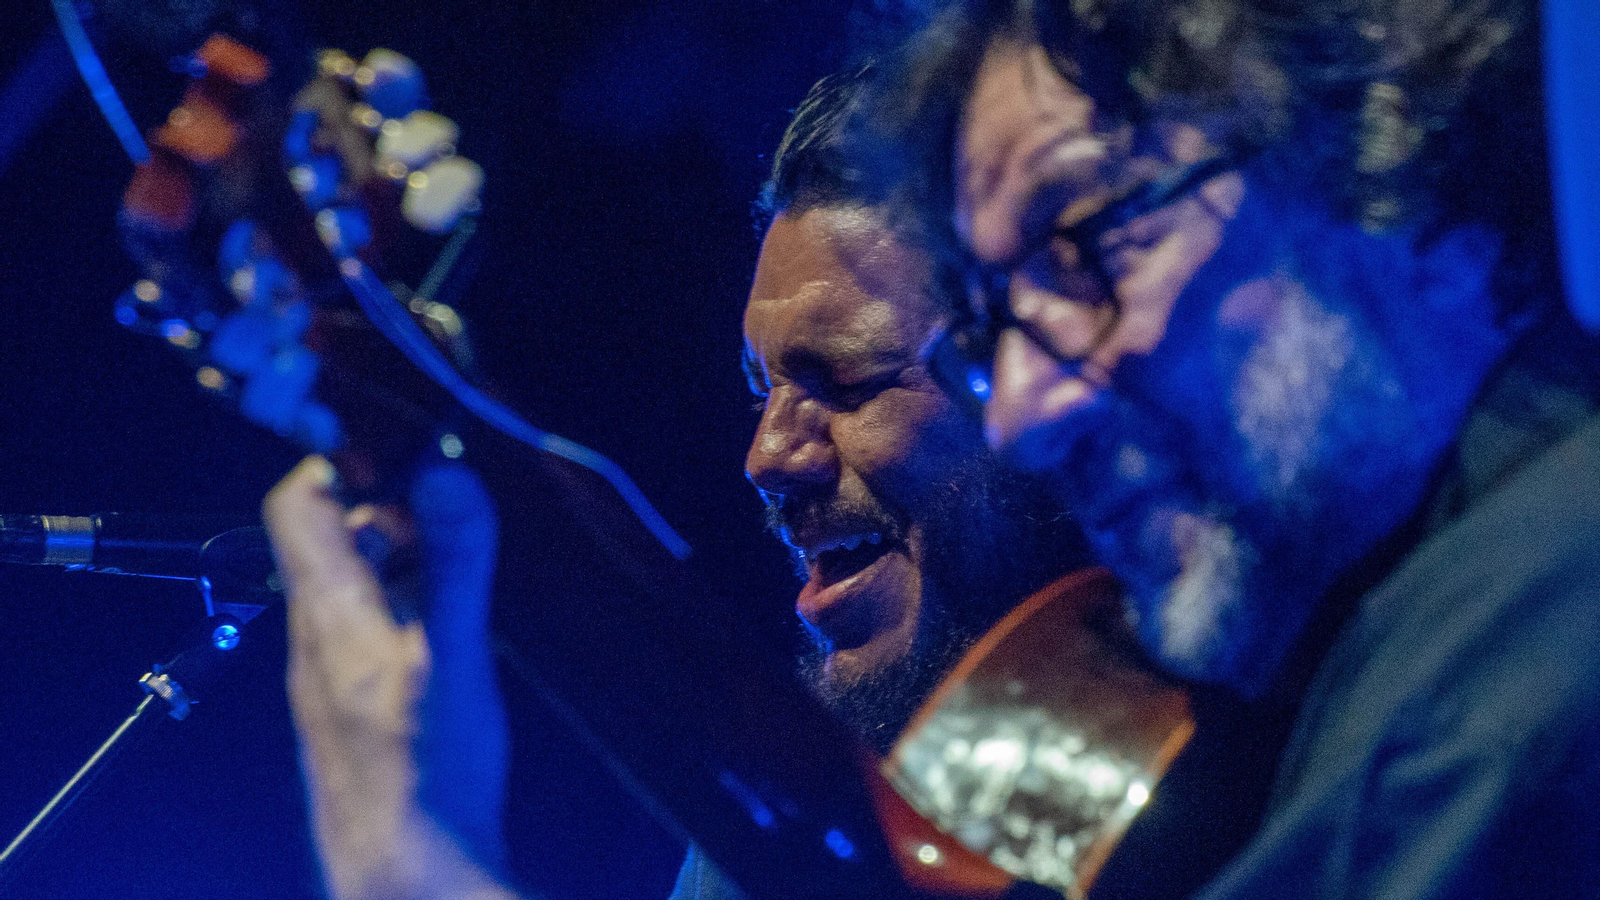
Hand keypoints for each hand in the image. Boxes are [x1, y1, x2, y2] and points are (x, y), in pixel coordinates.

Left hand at [265, 457, 516, 899]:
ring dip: (396, 554)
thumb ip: (452, 563)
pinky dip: (401, 600)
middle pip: (326, 539)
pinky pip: (364, 625)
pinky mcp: (355, 703)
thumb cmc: (426, 772)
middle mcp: (314, 636)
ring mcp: (331, 673)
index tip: (399, 446)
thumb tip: (445, 473)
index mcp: (327, 612)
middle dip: (385, 506)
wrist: (407, 870)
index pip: (297, 504)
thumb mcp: (450, 656)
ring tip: (454, 560)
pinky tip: (446, 625)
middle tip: (447, 505)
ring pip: (349, 584)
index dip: (340, 460)